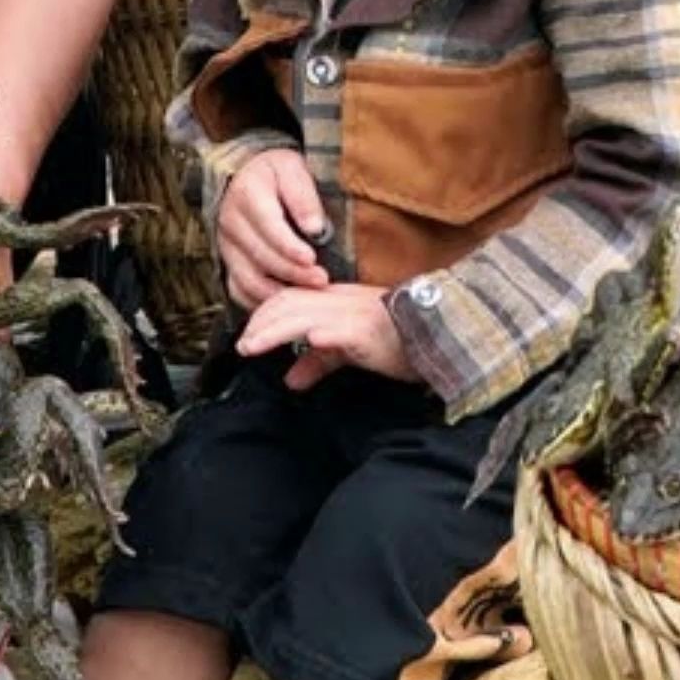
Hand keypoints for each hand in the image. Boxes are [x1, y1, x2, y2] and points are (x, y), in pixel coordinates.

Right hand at [214, 147, 330, 309]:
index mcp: (247, 193)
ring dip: (279, 294)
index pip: (267, 225)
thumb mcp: (292, 168)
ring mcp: (227, 247)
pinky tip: (288, 303)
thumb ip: (303, 194)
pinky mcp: (229, 264)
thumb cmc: (278, 173)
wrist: (247, 177)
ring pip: (248, 280)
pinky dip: (262, 302)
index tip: (312, 259)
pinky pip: (240, 291)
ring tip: (308, 297)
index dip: (289, 246)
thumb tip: (315, 228)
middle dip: (293, 273)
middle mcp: (230, 222)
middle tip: (322, 281)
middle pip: (261, 256)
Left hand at [236, 283, 413, 389]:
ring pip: (305, 314)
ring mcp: (353, 315)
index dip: (262, 315)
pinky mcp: (368, 332)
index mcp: (333, 301)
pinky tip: (310, 339)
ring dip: (275, 330)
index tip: (246, 338)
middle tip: (242, 346)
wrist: (437, 335)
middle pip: (288, 303)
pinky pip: (343, 329)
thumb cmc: (394, 341)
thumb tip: (290, 380)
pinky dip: (324, 334)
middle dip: (259, 324)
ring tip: (252, 346)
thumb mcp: (347, 350)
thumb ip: (318, 362)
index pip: (287, 298)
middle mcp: (339, 302)